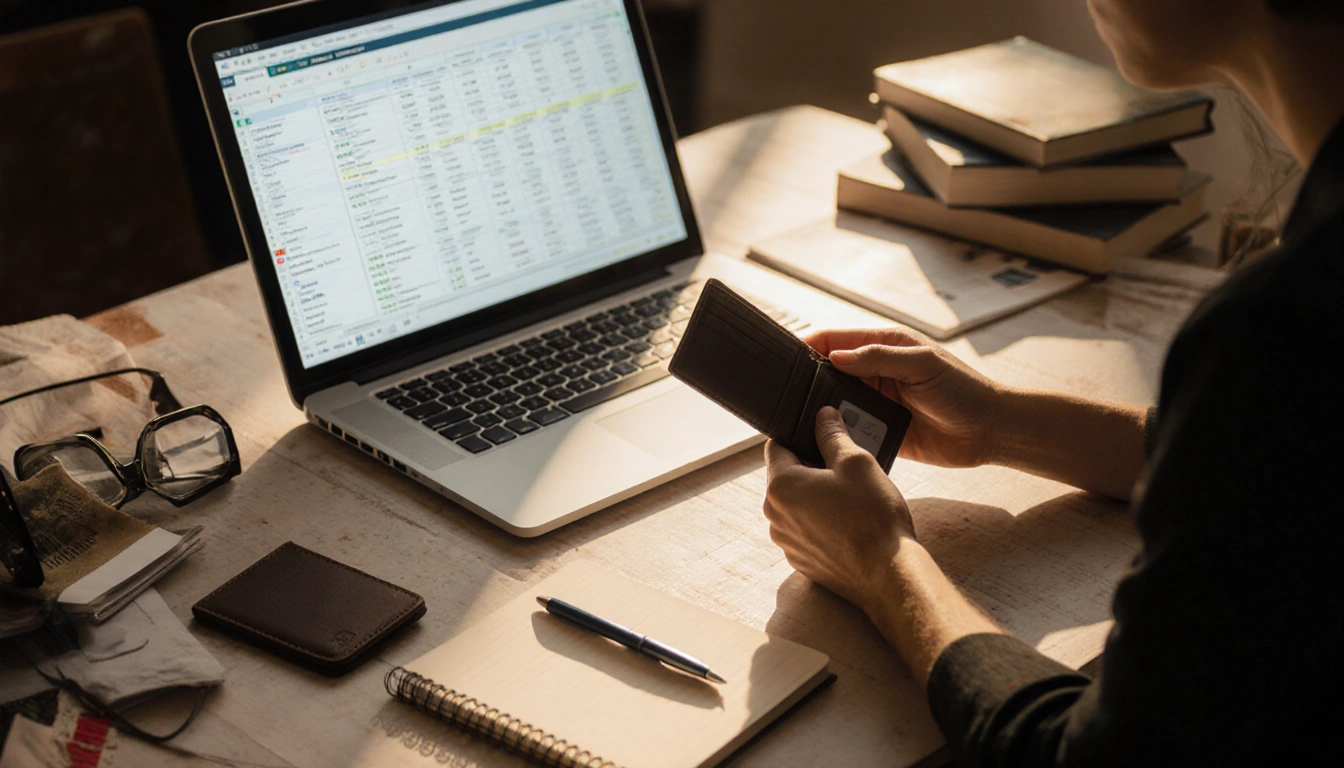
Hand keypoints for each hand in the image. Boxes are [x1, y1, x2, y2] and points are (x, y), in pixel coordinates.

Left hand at [763, 406, 915, 610]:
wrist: (888, 574)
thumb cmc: (872, 517)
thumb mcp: (856, 463)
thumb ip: (833, 435)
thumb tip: (823, 416)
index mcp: (781, 486)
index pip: (776, 446)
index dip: (800, 436)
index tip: (821, 436)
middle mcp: (775, 516)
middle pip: (785, 477)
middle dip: (811, 467)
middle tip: (844, 468)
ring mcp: (786, 542)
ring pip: (795, 505)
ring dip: (815, 496)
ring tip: (850, 498)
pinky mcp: (801, 561)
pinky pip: (805, 530)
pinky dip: (820, 522)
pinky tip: (848, 523)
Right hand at [805, 327, 1003, 467]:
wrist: (990, 431)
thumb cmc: (963, 390)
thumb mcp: (921, 365)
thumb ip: (879, 358)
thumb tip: (835, 356)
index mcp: (884, 347)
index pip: (835, 340)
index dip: (809, 345)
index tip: (787, 358)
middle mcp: (875, 373)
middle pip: (828, 373)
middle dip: (809, 382)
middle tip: (787, 395)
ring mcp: (876, 403)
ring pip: (836, 404)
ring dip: (823, 411)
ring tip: (802, 420)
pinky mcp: (880, 431)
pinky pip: (851, 431)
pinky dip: (838, 435)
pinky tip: (823, 441)